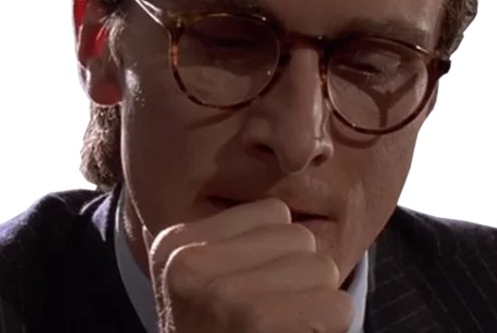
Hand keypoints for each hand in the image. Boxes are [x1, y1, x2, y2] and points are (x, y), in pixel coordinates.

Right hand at [142, 198, 353, 332]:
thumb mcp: (203, 280)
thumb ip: (233, 240)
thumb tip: (291, 193)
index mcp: (176, 243)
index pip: (274, 213)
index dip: (279, 253)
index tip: (256, 287)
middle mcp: (188, 261)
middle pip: (298, 237)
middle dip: (298, 277)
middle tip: (271, 315)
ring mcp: (220, 291)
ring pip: (321, 267)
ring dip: (315, 302)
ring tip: (280, 328)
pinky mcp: (254, 321)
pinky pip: (336, 304)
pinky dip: (327, 326)